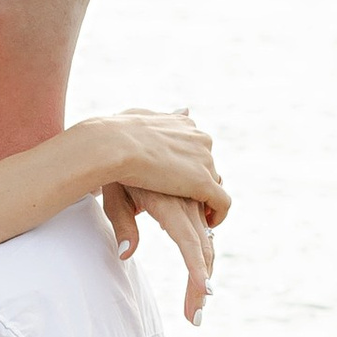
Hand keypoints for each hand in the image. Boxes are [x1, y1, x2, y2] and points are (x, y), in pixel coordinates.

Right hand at [93, 108, 227, 218]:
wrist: (115, 144)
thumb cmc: (117, 133)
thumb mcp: (141, 117)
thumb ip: (163, 117)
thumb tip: (185, 110)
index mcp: (183, 126)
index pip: (196, 149)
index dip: (188, 169)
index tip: (176, 184)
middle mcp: (199, 140)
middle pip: (208, 168)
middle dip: (197, 186)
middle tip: (185, 205)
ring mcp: (203, 160)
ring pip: (215, 186)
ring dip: (205, 203)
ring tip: (193, 221)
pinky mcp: (203, 182)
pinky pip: (221, 203)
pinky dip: (217, 216)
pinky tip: (206, 226)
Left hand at [103, 183, 218, 323]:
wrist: (120, 135)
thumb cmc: (113, 173)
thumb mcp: (114, 200)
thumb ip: (123, 227)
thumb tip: (127, 255)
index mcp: (169, 207)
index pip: (191, 245)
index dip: (199, 272)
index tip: (204, 296)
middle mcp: (187, 199)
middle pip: (203, 248)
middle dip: (200, 282)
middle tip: (194, 314)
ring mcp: (194, 189)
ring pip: (208, 230)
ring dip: (204, 258)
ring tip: (196, 287)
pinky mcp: (198, 177)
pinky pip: (210, 202)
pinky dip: (207, 221)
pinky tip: (197, 230)